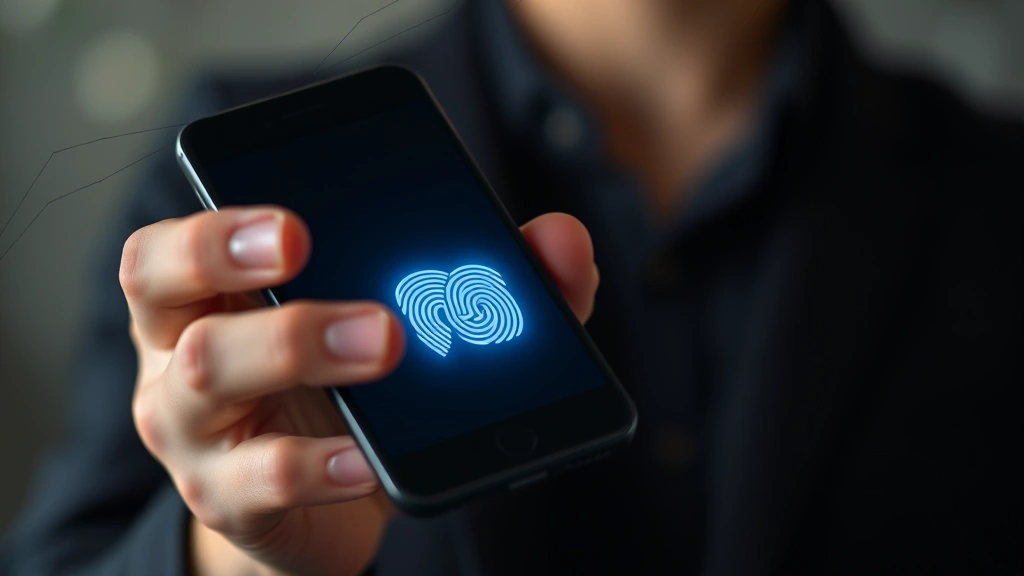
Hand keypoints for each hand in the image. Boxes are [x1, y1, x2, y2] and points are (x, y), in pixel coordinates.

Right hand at [121, 206, 599, 575]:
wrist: (326, 502)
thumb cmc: (353, 391)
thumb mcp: (408, 323)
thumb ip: (490, 278)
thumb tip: (562, 241)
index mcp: (216, 290)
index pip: (175, 237)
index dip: (214, 219)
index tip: (293, 215)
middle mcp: (184, 349)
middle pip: (162, 286)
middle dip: (231, 256)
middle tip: (304, 243)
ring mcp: (196, 428)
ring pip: (212, 371)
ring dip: (301, 342)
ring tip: (383, 340)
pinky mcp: (230, 497)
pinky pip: (261, 478)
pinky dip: (322, 465)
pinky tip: (370, 461)